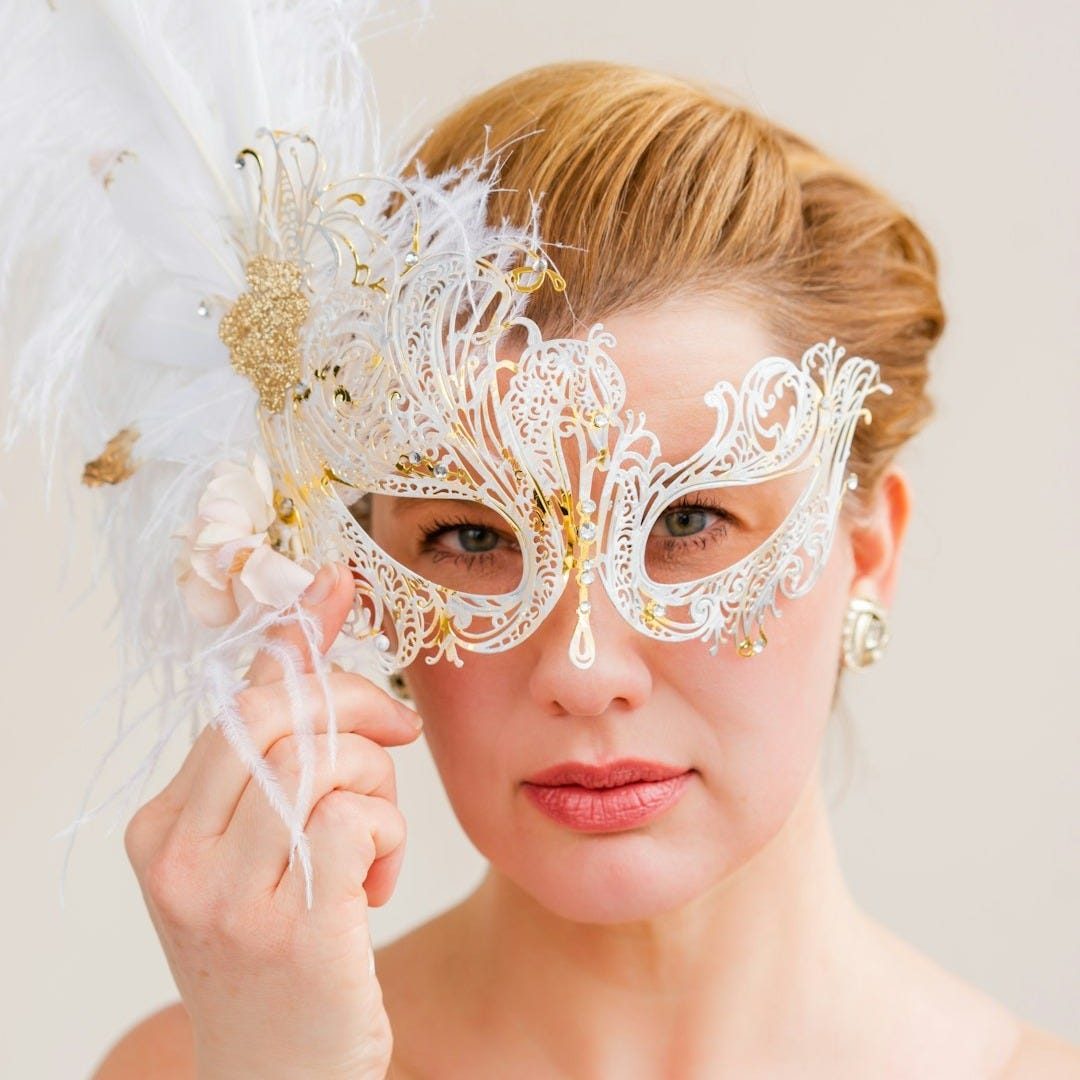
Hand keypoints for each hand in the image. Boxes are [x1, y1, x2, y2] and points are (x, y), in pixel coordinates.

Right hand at [124, 563, 420, 1079]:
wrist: (279, 1078)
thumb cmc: (279, 951)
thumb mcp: (256, 851)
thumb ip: (273, 759)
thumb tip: (305, 655)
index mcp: (160, 827)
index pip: (237, 704)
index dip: (296, 641)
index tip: (335, 584)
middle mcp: (177, 856)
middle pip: (281, 718)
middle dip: (356, 707)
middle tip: (395, 732)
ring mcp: (226, 896)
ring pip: (327, 763)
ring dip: (376, 791)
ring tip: (371, 847)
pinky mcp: (292, 928)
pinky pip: (360, 818)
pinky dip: (388, 839)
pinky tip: (374, 887)